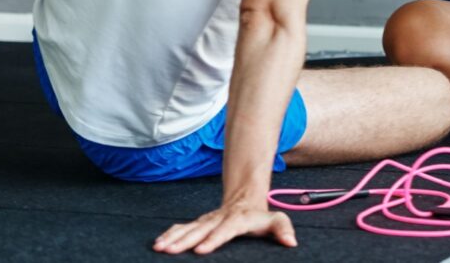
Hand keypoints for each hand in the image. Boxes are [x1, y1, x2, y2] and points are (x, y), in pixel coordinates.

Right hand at [153, 201, 293, 254]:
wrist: (245, 198)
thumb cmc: (260, 216)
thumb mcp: (275, 220)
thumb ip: (282, 228)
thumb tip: (291, 242)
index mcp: (238, 219)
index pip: (225, 230)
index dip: (214, 239)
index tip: (201, 249)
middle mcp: (219, 218)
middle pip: (201, 229)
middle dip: (185, 240)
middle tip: (170, 250)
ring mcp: (208, 219)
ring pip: (189, 228)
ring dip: (173, 237)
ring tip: (159, 247)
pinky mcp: (199, 222)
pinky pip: (182, 227)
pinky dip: (170, 233)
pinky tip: (158, 242)